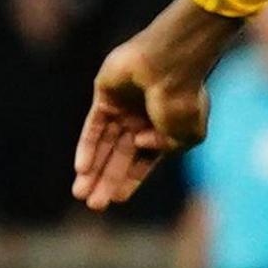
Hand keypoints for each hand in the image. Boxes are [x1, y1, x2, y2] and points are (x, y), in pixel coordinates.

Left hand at [72, 0, 240, 208]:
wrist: (169, 62)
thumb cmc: (182, 98)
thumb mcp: (187, 135)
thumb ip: (163, 148)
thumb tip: (139, 144)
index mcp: (164, 129)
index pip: (142, 161)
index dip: (129, 181)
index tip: (117, 200)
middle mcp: (143, 120)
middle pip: (119, 157)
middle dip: (106, 181)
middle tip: (93, 205)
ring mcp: (123, 108)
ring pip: (104, 145)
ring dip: (93, 170)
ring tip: (81, 193)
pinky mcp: (105, 96)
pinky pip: (93, 127)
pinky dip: (87, 147)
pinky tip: (81, 168)